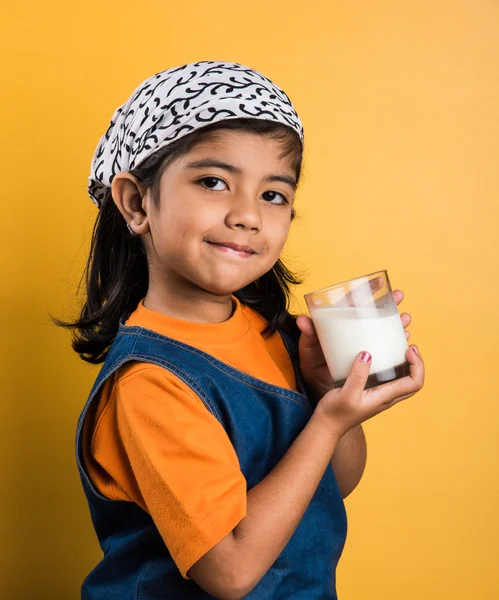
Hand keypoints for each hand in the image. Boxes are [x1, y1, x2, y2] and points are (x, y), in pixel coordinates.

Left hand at [296, 278, 411, 398]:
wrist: (319, 389)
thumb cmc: (313, 367)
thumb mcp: (309, 352)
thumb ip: (307, 337)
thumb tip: (302, 320)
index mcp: (338, 324)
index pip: (353, 302)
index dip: (366, 289)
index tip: (380, 280)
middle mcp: (353, 332)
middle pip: (373, 313)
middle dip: (389, 303)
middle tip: (399, 296)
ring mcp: (364, 344)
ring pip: (384, 329)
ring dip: (397, 322)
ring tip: (406, 318)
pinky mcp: (372, 359)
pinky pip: (388, 347)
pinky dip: (398, 342)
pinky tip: (406, 339)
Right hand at [316, 344, 424, 437]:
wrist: (328, 425)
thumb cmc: (336, 413)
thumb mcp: (346, 393)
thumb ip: (357, 376)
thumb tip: (367, 354)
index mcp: (385, 397)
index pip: (414, 383)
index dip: (418, 365)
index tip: (408, 350)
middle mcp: (387, 397)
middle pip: (414, 382)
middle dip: (416, 363)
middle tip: (409, 346)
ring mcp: (381, 396)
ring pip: (404, 381)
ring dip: (407, 365)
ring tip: (401, 348)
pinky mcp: (372, 392)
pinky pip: (391, 380)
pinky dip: (394, 367)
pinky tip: (382, 357)